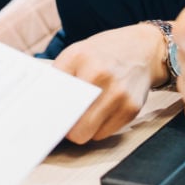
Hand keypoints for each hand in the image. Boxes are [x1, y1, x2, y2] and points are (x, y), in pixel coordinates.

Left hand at [52, 23, 167, 142]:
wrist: (144, 50)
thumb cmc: (104, 54)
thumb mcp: (76, 53)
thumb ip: (59, 77)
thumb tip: (40, 107)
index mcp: (79, 57)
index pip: (52, 96)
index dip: (46, 112)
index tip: (41, 119)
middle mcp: (100, 75)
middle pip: (70, 124)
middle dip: (64, 127)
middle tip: (63, 121)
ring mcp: (118, 94)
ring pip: (86, 134)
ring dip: (82, 129)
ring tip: (85, 113)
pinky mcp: (132, 109)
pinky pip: (104, 134)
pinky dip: (99, 128)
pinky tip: (103, 111)